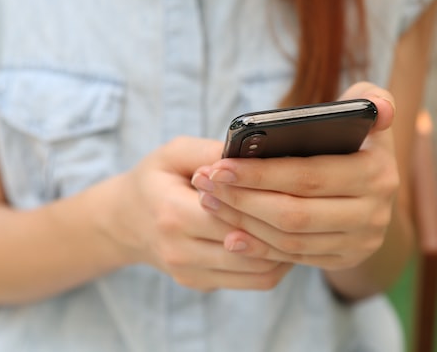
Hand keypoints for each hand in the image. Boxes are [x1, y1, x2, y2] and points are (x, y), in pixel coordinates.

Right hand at [103, 137, 292, 290]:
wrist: (125, 221)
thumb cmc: (155, 179)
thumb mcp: (174, 153)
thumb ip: (210, 152)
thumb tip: (254, 154)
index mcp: (172, 214)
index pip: (233, 215)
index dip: (267, 202)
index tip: (294, 186)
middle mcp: (180, 251)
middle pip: (251, 247)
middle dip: (283, 227)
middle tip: (311, 207)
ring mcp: (190, 273)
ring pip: (258, 272)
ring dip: (286, 250)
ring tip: (302, 224)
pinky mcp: (201, 284)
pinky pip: (252, 282)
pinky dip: (275, 263)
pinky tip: (284, 240)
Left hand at [191, 82, 398, 270]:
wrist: (373, 186)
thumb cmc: (356, 138)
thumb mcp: (367, 112)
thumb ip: (370, 97)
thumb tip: (380, 109)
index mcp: (377, 173)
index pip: (308, 176)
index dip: (260, 173)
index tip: (219, 166)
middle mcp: (374, 213)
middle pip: (294, 213)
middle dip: (243, 199)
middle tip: (205, 184)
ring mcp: (361, 242)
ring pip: (290, 239)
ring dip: (244, 223)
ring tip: (210, 201)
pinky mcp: (344, 259)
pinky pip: (294, 258)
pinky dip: (259, 247)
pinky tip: (230, 234)